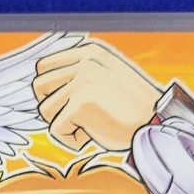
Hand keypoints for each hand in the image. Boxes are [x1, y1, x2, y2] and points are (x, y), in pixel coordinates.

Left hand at [33, 40, 161, 152]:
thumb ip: (78, 75)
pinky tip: (95, 134)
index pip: (42, 68)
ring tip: (91, 124)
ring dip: (64, 125)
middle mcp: (85, 61)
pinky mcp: (81, 102)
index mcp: (90, 52)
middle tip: (78, 116)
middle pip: (38, 88)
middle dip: (52, 108)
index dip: (51, 91)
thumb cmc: (130, 109)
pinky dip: (73, 141)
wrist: (154, 125)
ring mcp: (83, 80)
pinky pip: (56, 131)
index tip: (71, 103)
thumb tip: (39, 85)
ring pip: (45, 110)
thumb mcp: (104, 79)